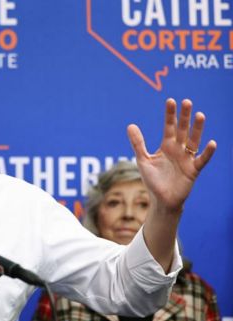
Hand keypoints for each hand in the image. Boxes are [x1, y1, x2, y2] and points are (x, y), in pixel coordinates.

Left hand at [127, 98, 215, 212]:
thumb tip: (130, 125)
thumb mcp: (143, 160)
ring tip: (200, 115)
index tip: (170, 100)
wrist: (161, 199)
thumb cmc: (152, 180)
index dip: (170, 115)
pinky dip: (207, 152)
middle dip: (184, 117)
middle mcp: (178, 150)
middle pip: (183, 130)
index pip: (169, 127)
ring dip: (197, 129)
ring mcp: (187, 159)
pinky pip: (202, 160)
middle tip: (187, 101)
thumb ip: (138, 143)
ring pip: (194, 141)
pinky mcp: (193, 170)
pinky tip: (211, 143)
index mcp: (167, 146)